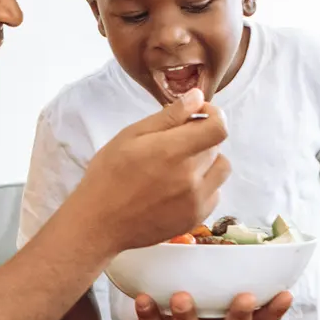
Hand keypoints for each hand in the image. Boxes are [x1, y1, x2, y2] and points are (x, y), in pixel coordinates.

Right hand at [73, 91, 230, 256]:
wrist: (99, 222)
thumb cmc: (108, 175)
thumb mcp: (130, 136)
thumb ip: (168, 116)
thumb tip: (197, 97)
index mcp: (173, 151)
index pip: (218, 128)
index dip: (214, 115)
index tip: (199, 115)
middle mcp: (191, 177)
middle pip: (216, 146)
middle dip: (200, 138)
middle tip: (174, 143)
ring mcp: (196, 201)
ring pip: (220, 169)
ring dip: (207, 162)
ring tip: (181, 166)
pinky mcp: (195, 218)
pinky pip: (214, 193)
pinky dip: (203, 185)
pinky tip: (180, 187)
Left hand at [109, 291, 293, 319]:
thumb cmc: (166, 318)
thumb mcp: (188, 296)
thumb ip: (197, 277)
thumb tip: (193, 237)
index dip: (272, 312)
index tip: (286, 294)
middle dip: (240, 317)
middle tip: (244, 298)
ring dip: (188, 317)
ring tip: (181, 297)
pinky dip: (150, 318)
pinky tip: (143, 300)